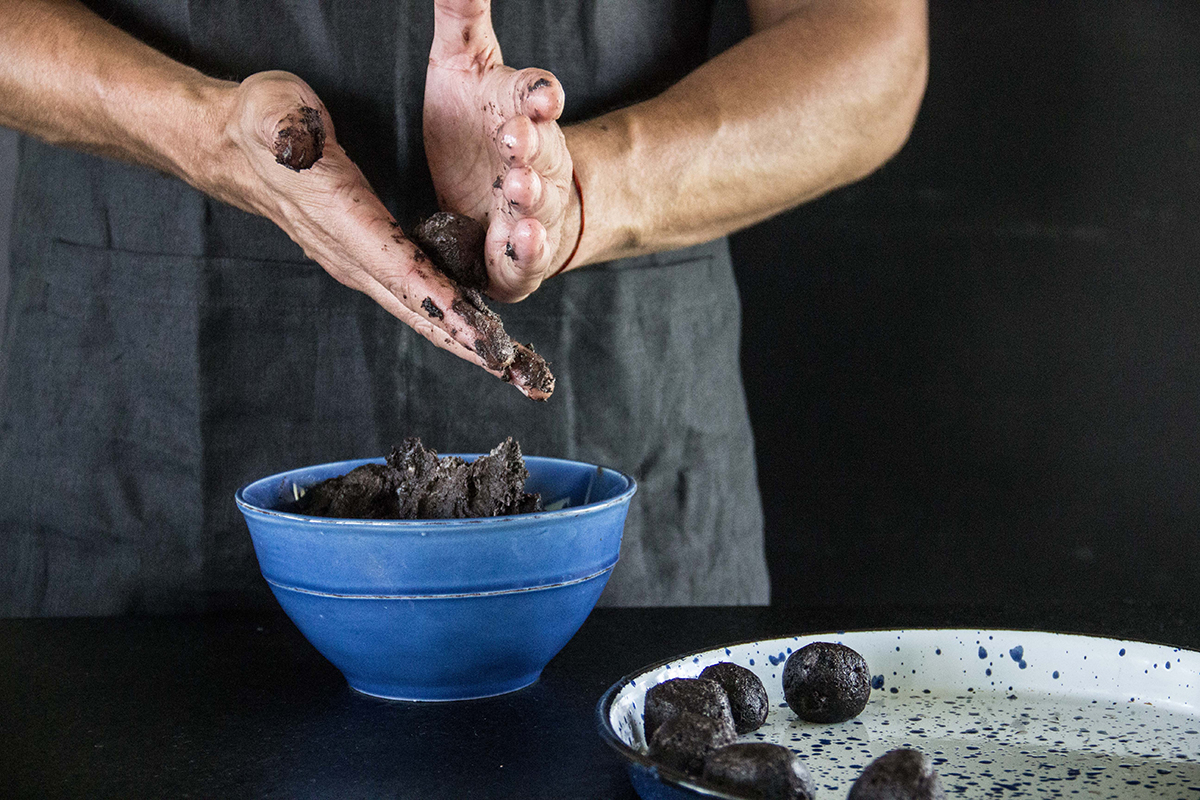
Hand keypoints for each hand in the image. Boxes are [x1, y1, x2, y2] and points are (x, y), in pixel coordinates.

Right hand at [193, 71, 548, 396]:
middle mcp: (353, 255)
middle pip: (421, 311)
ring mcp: (359, 262)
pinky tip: (484, 336)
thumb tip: (296, 143)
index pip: (404, 273)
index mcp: (343, 220)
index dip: (447, 308)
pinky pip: (416, 296)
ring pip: (421, 312)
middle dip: (472, 347)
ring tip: (516, 369)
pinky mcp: (366, 258)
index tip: (486, 341)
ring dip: (469, 344)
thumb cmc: (257, 123)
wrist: (228, 147)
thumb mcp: (272, 111)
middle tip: (522, 376)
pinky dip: (453, 321)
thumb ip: (287, 130)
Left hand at [424, 0, 577, 301]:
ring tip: (518, 187)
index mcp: (524, 112)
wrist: (495, 199)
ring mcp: (532, 211)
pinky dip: (529, 250)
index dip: (541, 95)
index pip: (539, 97)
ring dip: (531, 196)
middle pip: (543, 151)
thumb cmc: (476, 126)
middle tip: (518, 135)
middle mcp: (537, 162)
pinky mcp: (516, 258)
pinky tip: (526, 239)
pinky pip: (526, 257)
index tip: (541, 92)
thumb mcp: (461, 65)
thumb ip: (461, 16)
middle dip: (533, 145)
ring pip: (538, 204)